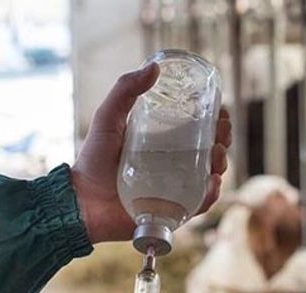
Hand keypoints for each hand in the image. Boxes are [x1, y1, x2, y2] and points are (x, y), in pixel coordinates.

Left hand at [71, 63, 232, 242]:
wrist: (82, 202)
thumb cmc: (93, 161)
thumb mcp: (108, 118)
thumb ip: (125, 90)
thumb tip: (154, 66)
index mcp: (165, 145)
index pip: (199, 131)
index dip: (215, 122)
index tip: (221, 111)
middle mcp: (175, 168)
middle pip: (210, 152)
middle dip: (223, 140)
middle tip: (221, 132)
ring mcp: (176, 190)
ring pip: (210, 177)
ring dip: (221, 163)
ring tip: (216, 154)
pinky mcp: (174, 212)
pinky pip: (199, 204)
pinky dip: (210, 194)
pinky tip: (211, 181)